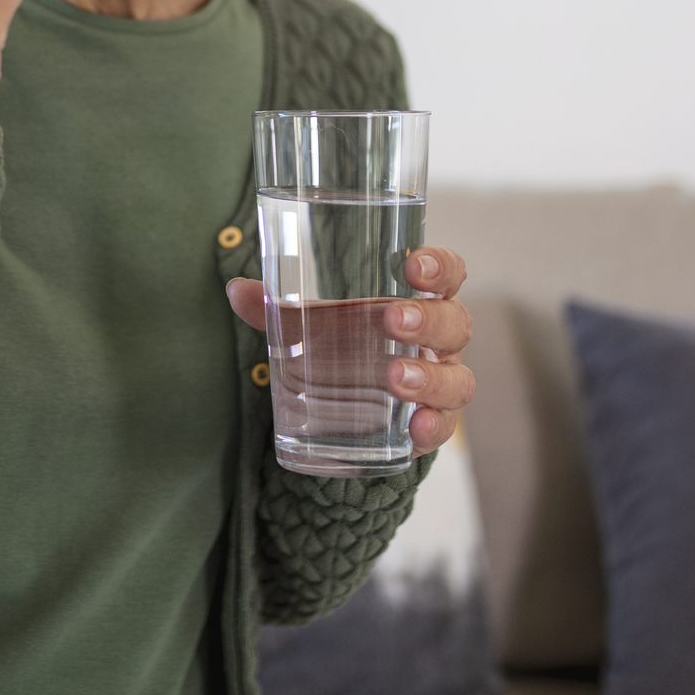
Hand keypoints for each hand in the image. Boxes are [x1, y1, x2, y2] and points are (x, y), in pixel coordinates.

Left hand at [226, 246, 475, 455]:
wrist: (352, 407)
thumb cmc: (342, 345)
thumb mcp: (312, 323)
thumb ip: (277, 306)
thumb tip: (237, 290)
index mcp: (417, 302)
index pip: (447, 274)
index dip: (439, 266)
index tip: (413, 266)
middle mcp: (438, 342)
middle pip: (454, 324)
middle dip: (428, 320)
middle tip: (392, 319)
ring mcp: (440, 384)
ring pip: (456, 379)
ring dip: (429, 378)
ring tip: (395, 380)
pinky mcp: (430, 426)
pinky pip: (443, 428)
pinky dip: (433, 427)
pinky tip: (417, 428)